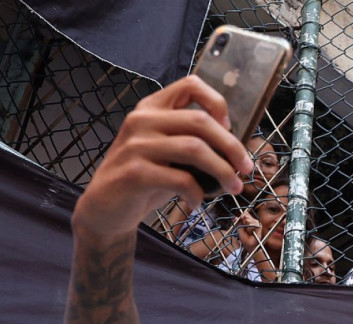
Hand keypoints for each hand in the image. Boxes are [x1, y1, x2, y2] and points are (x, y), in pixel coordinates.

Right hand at [73, 76, 252, 240]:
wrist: (105, 208)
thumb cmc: (144, 179)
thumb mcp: (167, 153)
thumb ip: (192, 142)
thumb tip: (237, 151)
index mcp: (151, 108)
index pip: (190, 85)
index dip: (217, 102)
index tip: (229, 127)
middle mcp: (142, 120)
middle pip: (200, 121)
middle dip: (232, 146)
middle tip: (246, 169)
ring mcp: (136, 145)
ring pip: (195, 148)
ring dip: (223, 171)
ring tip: (233, 188)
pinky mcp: (134, 172)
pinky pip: (181, 179)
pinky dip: (197, 193)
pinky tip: (197, 202)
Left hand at [236, 210, 262, 256]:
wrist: (249, 245)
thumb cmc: (245, 238)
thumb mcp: (239, 229)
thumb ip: (238, 223)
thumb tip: (235, 217)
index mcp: (249, 220)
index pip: (245, 213)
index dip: (241, 216)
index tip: (241, 221)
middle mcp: (253, 221)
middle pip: (246, 215)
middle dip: (243, 222)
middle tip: (245, 228)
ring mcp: (256, 223)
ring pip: (248, 220)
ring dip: (246, 227)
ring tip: (248, 232)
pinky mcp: (259, 226)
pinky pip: (252, 224)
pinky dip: (250, 229)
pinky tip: (251, 232)